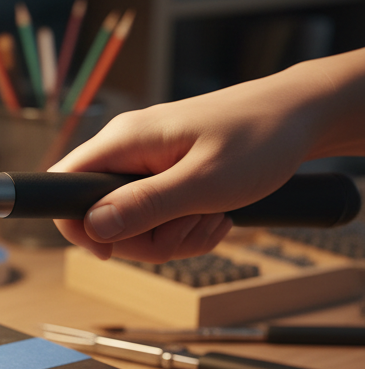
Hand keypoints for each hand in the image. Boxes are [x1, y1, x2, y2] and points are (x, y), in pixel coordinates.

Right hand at [48, 51, 364, 261]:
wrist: (303, 116)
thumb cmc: (261, 138)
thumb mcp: (204, 182)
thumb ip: (145, 205)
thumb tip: (93, 227)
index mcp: (124, 141)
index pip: (64, 185)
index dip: (78, 227)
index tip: (113, 252)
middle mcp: (127, 150)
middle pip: (101, 217)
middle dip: (144, 240)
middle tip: (188, 230)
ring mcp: (146, 163)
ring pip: (132, 224)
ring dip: (172, 237)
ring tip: (211, 219)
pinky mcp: (165, 175)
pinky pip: (157, 218)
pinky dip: (185, 229)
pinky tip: (214, 217)